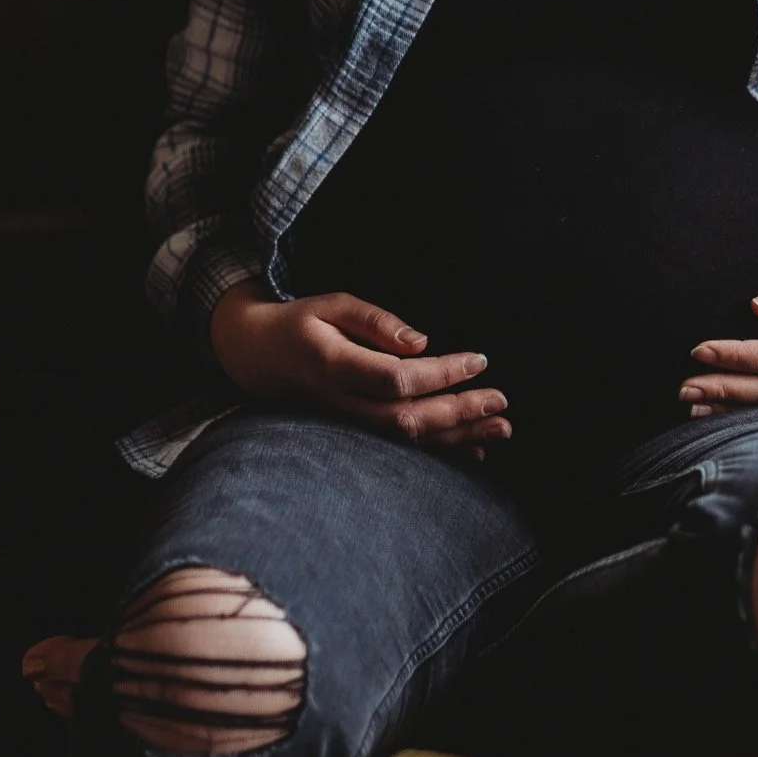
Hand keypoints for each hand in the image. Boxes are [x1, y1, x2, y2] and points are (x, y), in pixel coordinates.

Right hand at [209, 287, 511, 453]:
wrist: (255, 357)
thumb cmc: (299, 323)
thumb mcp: (332, 304)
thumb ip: (376, 322)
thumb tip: (421, 342)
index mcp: (334, 366)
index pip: (396, 379)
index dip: (440, 373)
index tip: (479, 360)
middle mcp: (341, 404)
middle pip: (407, 419)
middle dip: (459, 412)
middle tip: (502, 401)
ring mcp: (346, 425)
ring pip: (407, 440)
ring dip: (459, 438)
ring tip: (501, 430)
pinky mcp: (353, 434)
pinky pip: (400, 449)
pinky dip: (439, 452)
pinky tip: (474, 451)